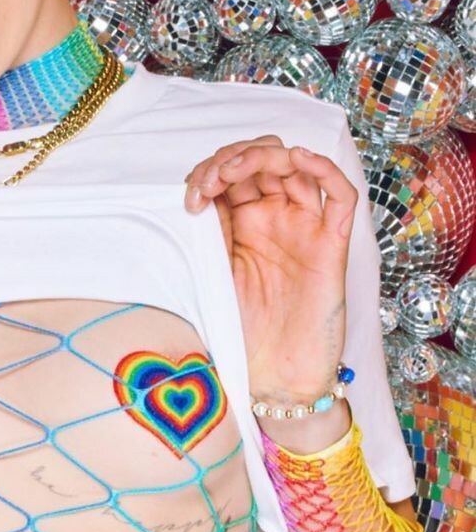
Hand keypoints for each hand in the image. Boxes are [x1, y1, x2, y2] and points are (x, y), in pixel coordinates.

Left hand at [183, 135, 355, 399]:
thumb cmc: (245, 332)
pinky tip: (295, 160)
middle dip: (230, 160)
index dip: (209, 172)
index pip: (232, 173)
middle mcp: (276, 219)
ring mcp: (306, 228)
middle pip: (262, 160)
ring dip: (263, 155)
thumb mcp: (215, 273)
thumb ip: (212, 232)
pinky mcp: (333, 244)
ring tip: (231, 175)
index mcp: (244, 224)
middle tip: (207, 185)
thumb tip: (197, 192)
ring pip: (297, 165)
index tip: (190, 200)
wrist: (275, 375)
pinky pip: (340, 194)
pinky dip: (322, 168)